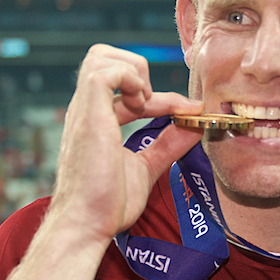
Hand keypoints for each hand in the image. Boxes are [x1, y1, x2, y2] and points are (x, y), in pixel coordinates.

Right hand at [50, 44, 201, 245]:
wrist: (86, 224)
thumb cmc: (107, 205)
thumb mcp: (146, 168)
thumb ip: (167, 145)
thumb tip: (194, 124)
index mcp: (96, 120)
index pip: (128, 90)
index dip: (163, 98)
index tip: (190, 111)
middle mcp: (87, 110)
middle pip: (104, 57)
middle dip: (138, 68)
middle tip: (156, 103)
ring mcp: (85, 110)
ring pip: (101, 55)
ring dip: (134, 71)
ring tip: (147, 103)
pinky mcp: (88, 114)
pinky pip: (103, 70)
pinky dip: (130, 77)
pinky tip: (142, 104)